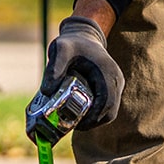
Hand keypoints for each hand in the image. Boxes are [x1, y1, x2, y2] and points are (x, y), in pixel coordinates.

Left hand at [40, 15, 124, 129]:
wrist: (84, 37)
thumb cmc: (72, 43)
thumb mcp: (60, 50)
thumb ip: (53, 68)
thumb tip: (47, 92)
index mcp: (106, 72)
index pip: (106, 103)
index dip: (93, 118)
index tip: (76, 124)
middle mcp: (115, 79)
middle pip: (110, 111)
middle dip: (92, 122)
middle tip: (72, 126)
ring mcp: (116, 84)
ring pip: (110, 112)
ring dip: (94, 120)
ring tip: (74, 122)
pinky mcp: (112, 88)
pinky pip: (107, 107)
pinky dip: (95, 115)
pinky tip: (80, 115)